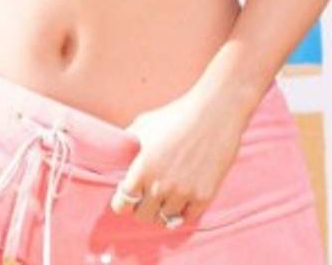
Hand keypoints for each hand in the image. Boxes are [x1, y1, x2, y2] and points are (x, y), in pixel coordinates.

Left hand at [109, 84, 248, 229]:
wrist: (214, 112)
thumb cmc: (176, 115)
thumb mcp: (144, 124)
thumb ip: (128, 144)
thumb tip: (117, 156)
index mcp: (143, 168)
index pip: (122, 204)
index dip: (122, 201)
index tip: (127, 195)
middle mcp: (161, 185)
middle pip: (142, 216)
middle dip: (142, 206)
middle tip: (147, 195)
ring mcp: (183, 193)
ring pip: (164, 219)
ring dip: (162, 209)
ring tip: (166, 195)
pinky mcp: (204, 196)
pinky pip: (187, 218)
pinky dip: (183, 211)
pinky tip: (182, 197)